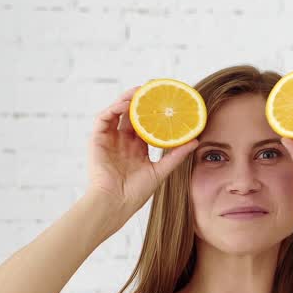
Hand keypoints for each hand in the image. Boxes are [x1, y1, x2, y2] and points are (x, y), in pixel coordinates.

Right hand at [86, 85, 198, 224]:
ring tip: (139, 91)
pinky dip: (113, 108)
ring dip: (126, 99)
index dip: (153, 111)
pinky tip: (125, 104)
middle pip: (130, 114)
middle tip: (152, 88)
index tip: (165, 100)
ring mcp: (109, 140)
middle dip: (140, 100)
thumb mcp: (160, 171)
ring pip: (117, 112)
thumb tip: (196, 141)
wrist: (115, 204)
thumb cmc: (135, 193)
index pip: (145, 123)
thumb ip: (176, 155)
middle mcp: (122, 142)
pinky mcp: (96, 140)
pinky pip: (104, 118)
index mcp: (135, 148)